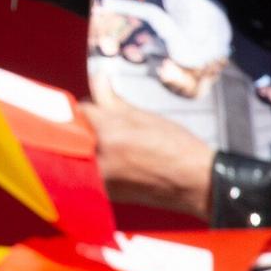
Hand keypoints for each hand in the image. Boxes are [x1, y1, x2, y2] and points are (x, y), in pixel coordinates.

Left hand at [82, 79, 214, 217]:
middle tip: (104, 127)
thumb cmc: (175, 147)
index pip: (80, 111)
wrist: (196, 183)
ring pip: (79, 152)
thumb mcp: (143, 116)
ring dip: (87, 146)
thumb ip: (111, 99)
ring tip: (113, 145)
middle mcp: (100, 157)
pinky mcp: (106, 193)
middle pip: (74, 133)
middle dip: (84, 126)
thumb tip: (97, 77)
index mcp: (109, 133)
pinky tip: (113, 161)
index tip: (95, 109)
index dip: (90, 107)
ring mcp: (101, 178)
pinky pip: (89, 170)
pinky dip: (95, 163)